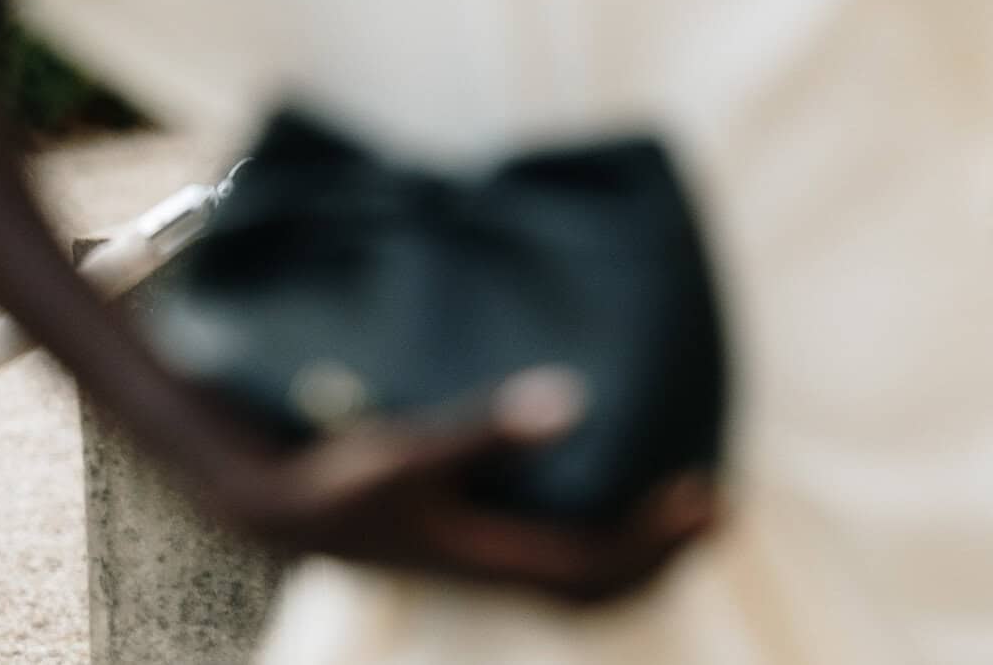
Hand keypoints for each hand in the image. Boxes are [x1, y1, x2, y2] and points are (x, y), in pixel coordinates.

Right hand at [196, 367, 720, 605]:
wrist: (277, 512)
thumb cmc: (342, 479)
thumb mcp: (413, 452)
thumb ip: (490, 432)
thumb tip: (574, 401)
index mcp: (488, 562)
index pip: (595, 573)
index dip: (656, 544)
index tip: (707, 498)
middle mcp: (492, 573)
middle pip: (598, 590)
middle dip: (660, 554)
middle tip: (715, 505)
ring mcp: (480, 563)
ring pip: (576, 579)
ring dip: (632, 547)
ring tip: (675, 502)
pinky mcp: (465, 545)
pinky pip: (550, 557)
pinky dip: (592, 533)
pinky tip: (599, 492)